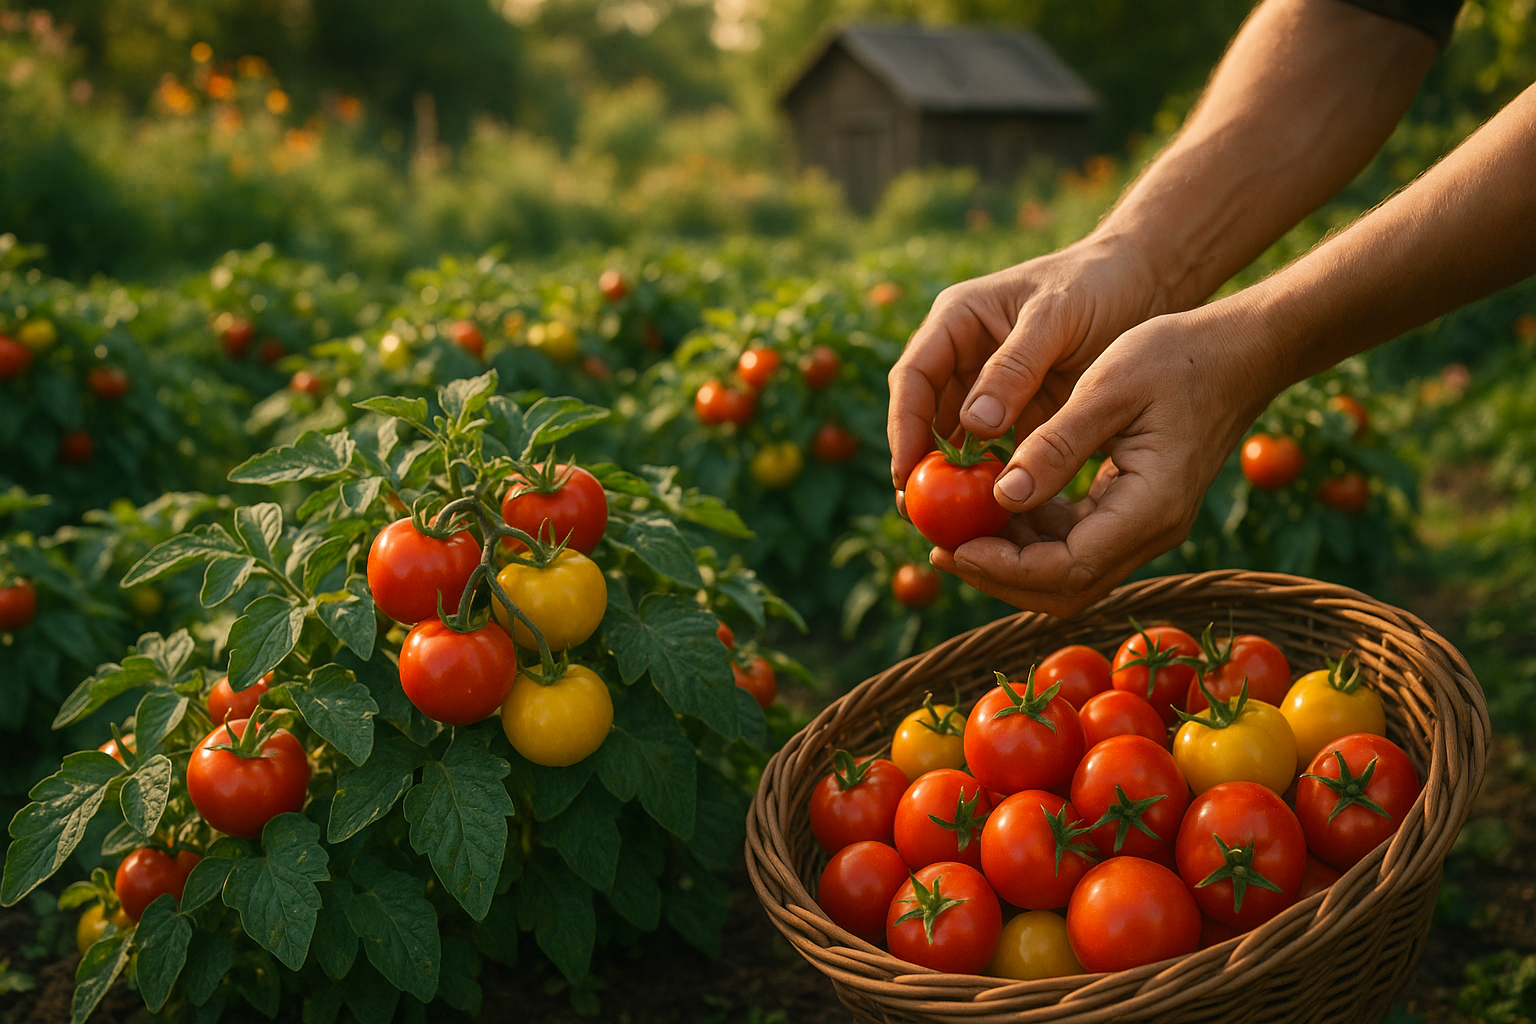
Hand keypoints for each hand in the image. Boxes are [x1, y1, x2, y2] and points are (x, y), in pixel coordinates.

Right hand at [888, 236, 1164, 497]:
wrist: (1146, 282)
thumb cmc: (1097, 283)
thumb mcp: (1056, 316)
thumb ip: (1015, 366)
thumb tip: (973, 425)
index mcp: (957, 320)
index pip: (913, 377)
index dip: (904, 427)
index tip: (907, 474)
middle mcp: (963, 355)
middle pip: (924, 415)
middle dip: (919, 464)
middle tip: (917, 513)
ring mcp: (990, 386)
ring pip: (955, 439)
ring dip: (951, 480)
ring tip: (948, 523)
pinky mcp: (1019, 410)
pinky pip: (994, 451)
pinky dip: (990, 479)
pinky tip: (993, 512)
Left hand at [933, 303, 1282, 617]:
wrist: (1240, 351)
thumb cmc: (1178, 356)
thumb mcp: (1109, 387)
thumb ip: (1057, 444)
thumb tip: (1002, 496)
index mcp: (1149, 508)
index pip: (1065, 569)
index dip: (1002, 567)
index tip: (951, 546)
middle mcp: (1151, 532)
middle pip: (1064, 588)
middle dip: (998, 576)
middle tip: (940, 549)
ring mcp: (1146, 527)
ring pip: (1068, 572)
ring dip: (1011, 559)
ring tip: (956, 528)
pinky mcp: (1136, 513)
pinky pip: (1077, 543)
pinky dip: (1033, 535)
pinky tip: (996, 503)